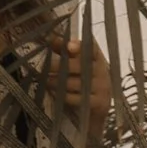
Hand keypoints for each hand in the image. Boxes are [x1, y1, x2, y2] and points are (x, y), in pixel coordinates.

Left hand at [40, 31, 110, 147]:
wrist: (96, 111)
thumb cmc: (83, 82)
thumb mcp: (76, 65)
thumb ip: (63, 50)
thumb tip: (48, 36)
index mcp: (96, 57)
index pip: (91, 47)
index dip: (79, 45)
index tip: (68, 47)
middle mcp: (102, 70)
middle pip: (80, 65)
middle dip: (60, 66)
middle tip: (43, 67)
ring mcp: (103, 87)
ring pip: (77, 83)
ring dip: (59, 82)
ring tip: (46, 82)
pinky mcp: (100, 103)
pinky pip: (79, 99)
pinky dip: (65, 97)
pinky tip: (55, 95)